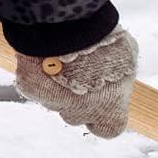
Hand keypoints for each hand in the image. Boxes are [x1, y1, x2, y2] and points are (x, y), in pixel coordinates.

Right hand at [14, 28, 137, 137]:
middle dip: (77, 97)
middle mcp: (81, 114)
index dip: (104, 116)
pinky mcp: (31, 88)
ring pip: (55, 100)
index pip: (108, 130)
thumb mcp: (126, 59)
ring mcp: (54, 103)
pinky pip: (35, 84)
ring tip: (64, 56)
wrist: (72, 27)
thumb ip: (120, 79)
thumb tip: (117, 79)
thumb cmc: (104, 42)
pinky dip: (39, 71)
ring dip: (58, 83)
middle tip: (80, 70)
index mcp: (109, 113)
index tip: (102, 100)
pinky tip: (47, 53)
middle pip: (77, 114)